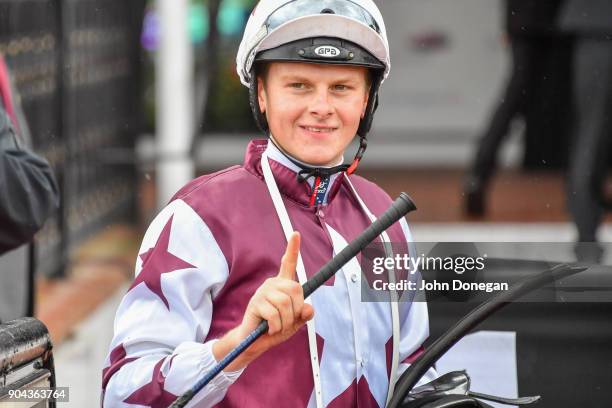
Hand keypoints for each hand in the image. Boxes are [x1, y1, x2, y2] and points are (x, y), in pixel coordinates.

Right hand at [213, 232, 313, 370]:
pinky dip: (276, 327)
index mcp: (282, 285)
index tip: (296, 233)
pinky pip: (274, 315)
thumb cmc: (275, 329)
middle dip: (295, 310)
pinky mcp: (255, 303)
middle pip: (296, 290)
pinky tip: (269, 328)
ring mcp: (262, 292)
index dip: (293, 249)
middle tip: (287, 321)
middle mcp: (272, 284)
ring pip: (285, 304)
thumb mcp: (295, 323)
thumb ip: (304, 315)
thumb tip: (309, 308)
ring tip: (277, 326)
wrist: (255, 342)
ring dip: (285, 322)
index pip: (288, 264)